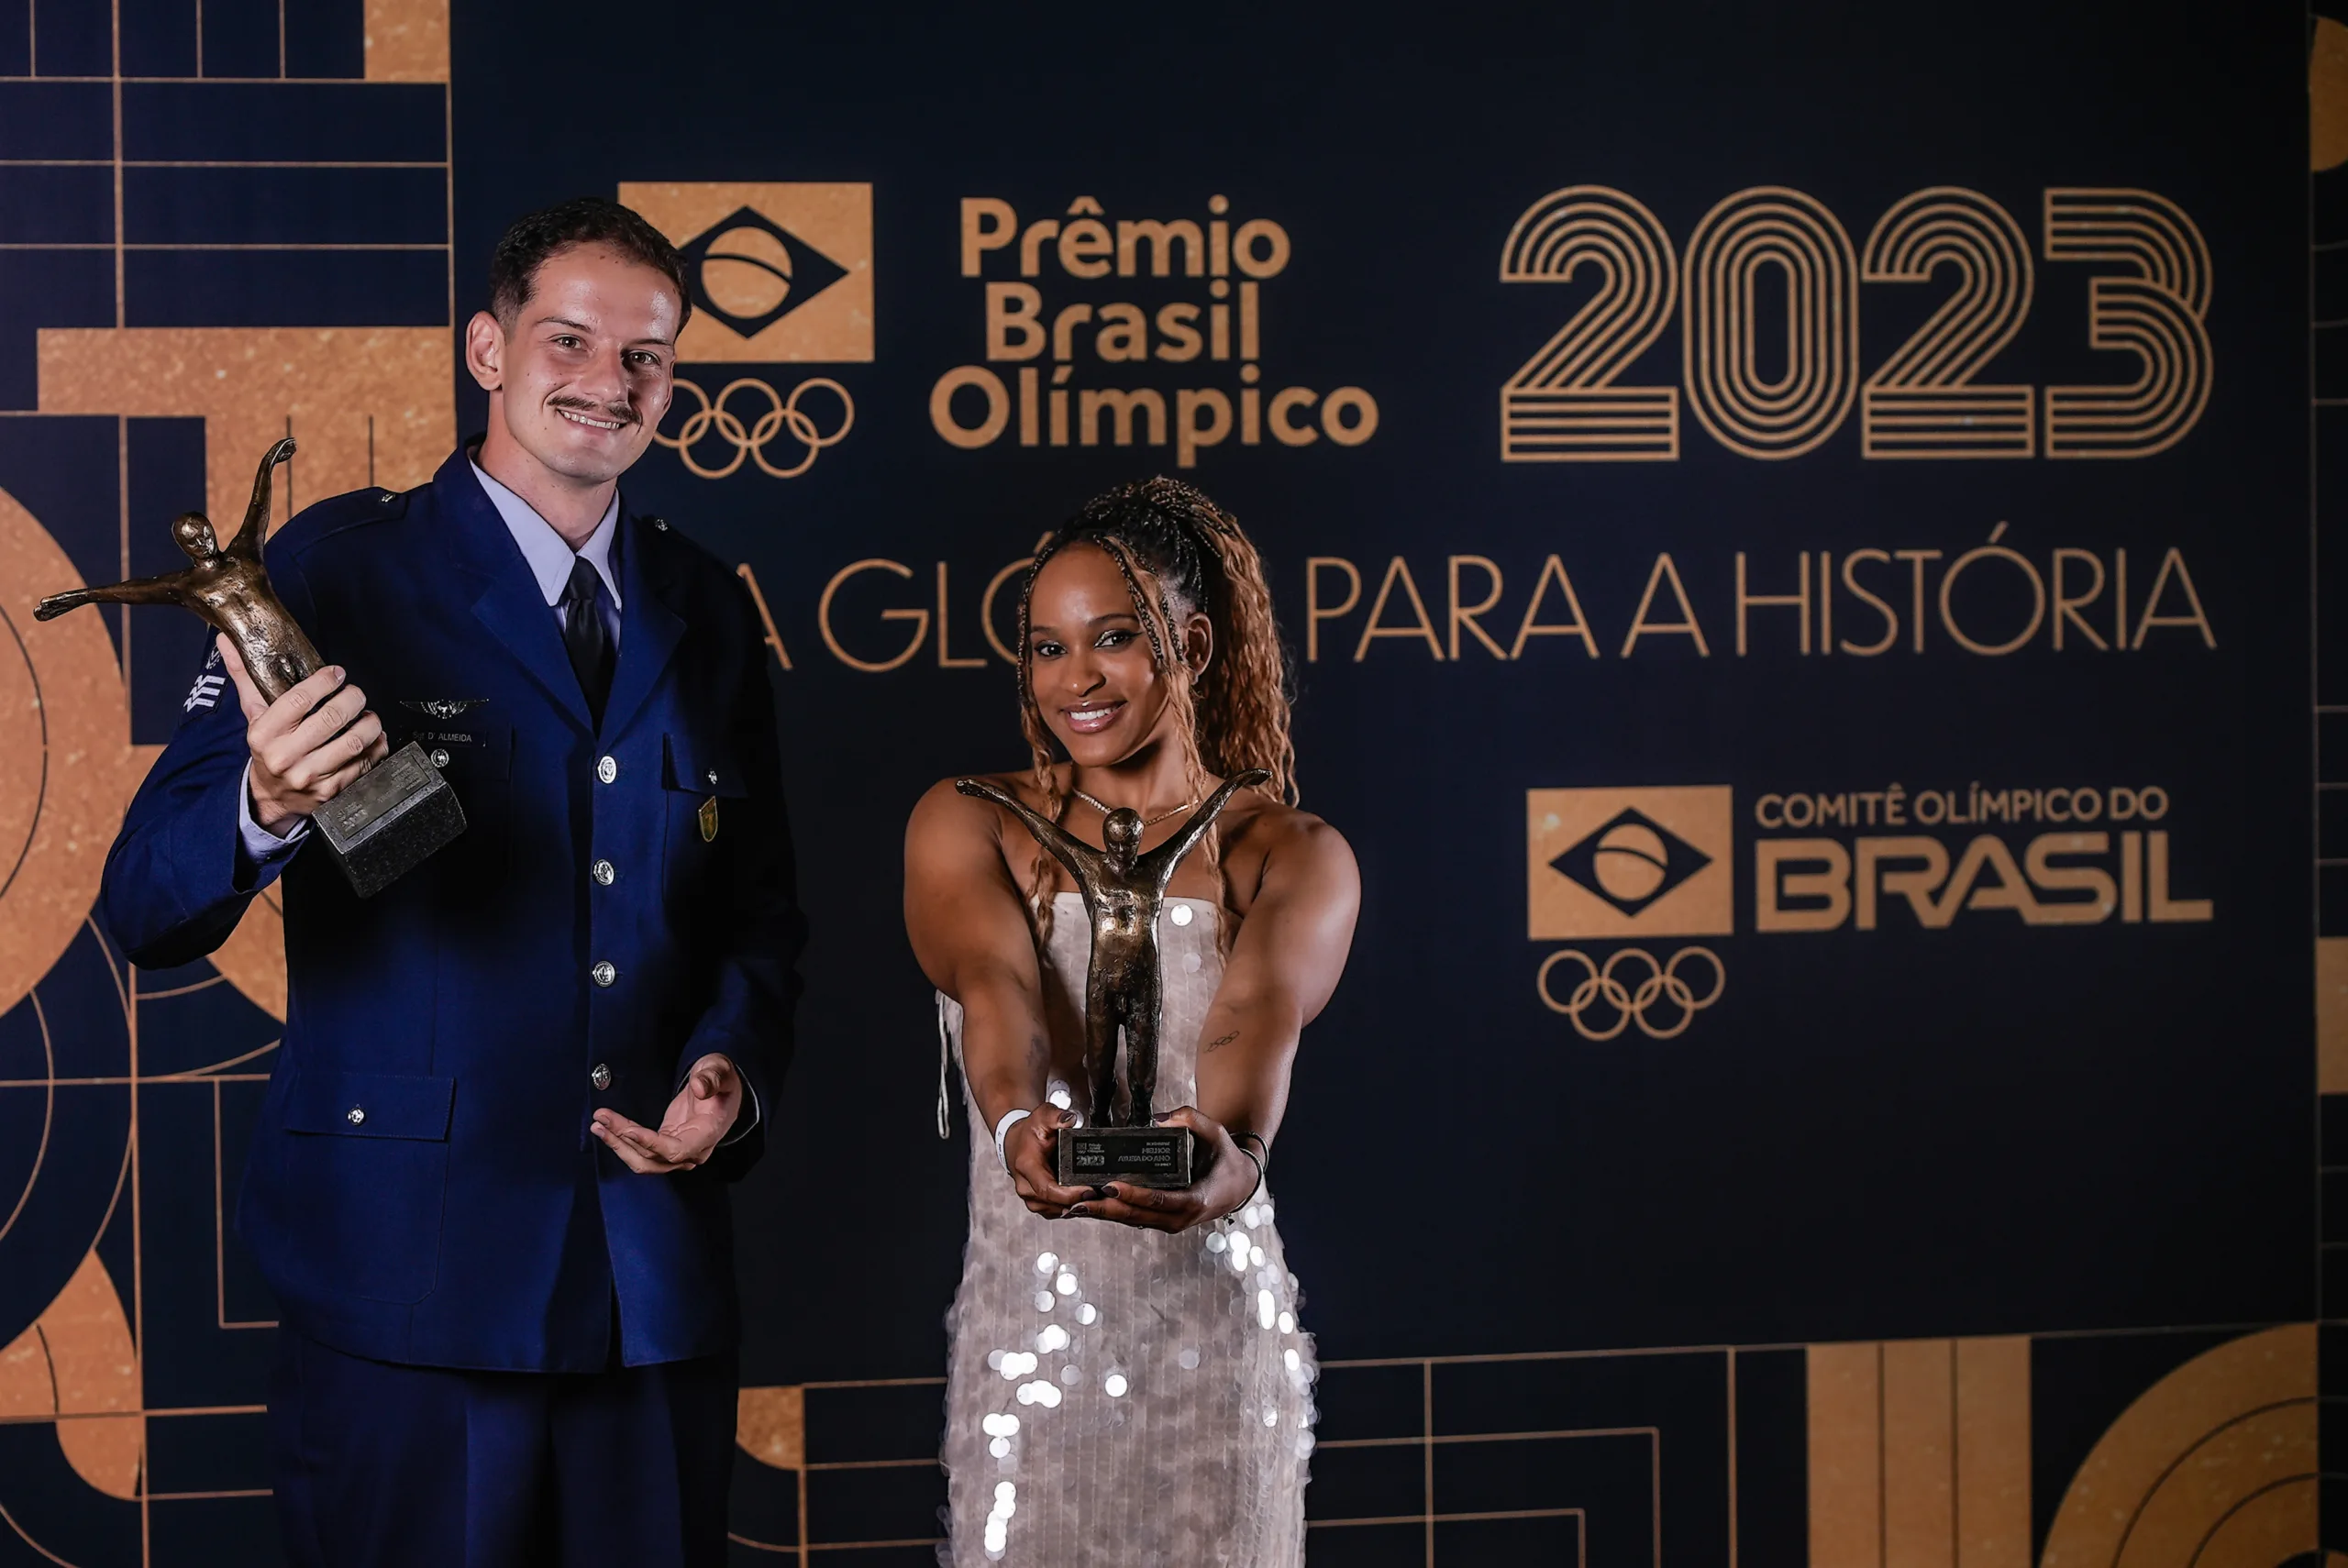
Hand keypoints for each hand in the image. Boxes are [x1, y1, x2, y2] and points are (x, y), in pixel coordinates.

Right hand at [217, 634, 386, 832]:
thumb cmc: (267, 748)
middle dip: (352, 699)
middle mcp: (285, 757)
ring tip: (367, 715)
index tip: (336, 674)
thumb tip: (227, 640)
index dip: (323, 681)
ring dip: (369, 723)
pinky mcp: (331, 791)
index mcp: (264, 734)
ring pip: (353, 742)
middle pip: (331, 719)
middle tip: (356, 693)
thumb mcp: (253, 714)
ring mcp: (310, 777)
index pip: (298, 700)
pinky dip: (376, 746)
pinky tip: (373, 737)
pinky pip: (365, 764)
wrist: (271, 796)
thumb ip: (245, 677)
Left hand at [591, 1053, 743, 1173]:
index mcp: (708, 1134)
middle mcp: (693, 1150)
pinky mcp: (665, 1146)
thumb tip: (699, 1087)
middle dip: (624, 1142)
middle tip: (602, 1121)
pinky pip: (641, 1150)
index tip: (628, 1131)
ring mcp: (678, 1151)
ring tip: (598, 1125)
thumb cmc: (723, 1081)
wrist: (724, 1092)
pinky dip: (622, 1140)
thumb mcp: (721, 1070)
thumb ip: (712, 1078)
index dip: (651, 1145)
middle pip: (653, 1158)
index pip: (677, 1150)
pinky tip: (605, 1128)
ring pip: (643, 1159)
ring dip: (618, 1144)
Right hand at [1003, 1105, 1103, 1219]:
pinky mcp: (1038, 1203)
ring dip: (1076, 1206)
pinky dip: (1071, 1206)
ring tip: (1096, 1196)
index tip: (1089, 1190)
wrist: (1017, 1143)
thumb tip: (1068, 1119)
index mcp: (1027, 1166)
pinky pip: (1057, 1211)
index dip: (1070, 1194)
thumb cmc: (1030, 1132)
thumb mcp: (1042, 1116)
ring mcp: (1031, 1198)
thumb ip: (1056, 1116)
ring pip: (1057, 1210)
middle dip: (1078, 1201)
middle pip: (1055, 1203)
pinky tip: (1084, 1199)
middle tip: (1100, 1193)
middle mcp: (1025, 1186)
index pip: (1048, 1189)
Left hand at [1063, 1107, 1256, 1233]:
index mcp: (1196, 1199)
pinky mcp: (1164, 1221)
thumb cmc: (1226, 1157)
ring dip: (1105, 1215)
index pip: (1159, 1200)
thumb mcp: (1216, 1133)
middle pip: (1138, 1216)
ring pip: (1133, 1221)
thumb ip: (1192, 1119)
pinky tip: (1092, 1206)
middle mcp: (1181, 1218)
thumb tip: (1160, 1118)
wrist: (1239, 1185)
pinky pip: (1136, 1219)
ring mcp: (1172, 1223)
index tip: (1110, 1186)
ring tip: (1076, 1205)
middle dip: (1106, 1210)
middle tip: (1077, 1201)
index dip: (1133, 1195)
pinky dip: (1114, 1214)